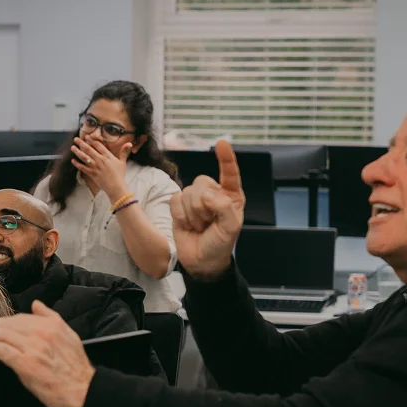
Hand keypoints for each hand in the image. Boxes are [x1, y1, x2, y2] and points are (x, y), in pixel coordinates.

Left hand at [0, 301, 94, 406]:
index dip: (3, 321)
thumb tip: (37, 305)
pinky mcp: (26, 364)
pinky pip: (1, 350)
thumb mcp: (69, 335)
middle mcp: (41, 333)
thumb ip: (51, 318)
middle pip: (7, 324)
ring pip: (1, 335)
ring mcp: (33, 348)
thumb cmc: (76, 368)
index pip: (19, 318)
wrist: (85, 390)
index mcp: (51, 325)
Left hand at [71, 135, 129, 201]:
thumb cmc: (119, 174)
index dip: (91, 140)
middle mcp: (100, 160)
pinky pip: (83, 168)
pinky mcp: (92, 174)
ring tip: (72, 147)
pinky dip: (77, 164)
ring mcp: (95, 167)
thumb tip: (129, 143)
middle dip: (81, 143)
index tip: (86, 136)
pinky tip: (73, 160)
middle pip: (89, 149)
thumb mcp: (123, 162)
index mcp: (107, 156)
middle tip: (76, 139)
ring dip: (77, 152)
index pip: (98, 145)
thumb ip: (124, 152)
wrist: (116, 186)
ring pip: (84, 157)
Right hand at [169, 140, 244, 279]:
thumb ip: (224, 207)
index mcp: (230, 196)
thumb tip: (207, 195)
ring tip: (199, 226)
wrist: (201, 262)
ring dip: (192, 214)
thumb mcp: (231, 227)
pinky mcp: (179, 206)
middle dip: (203, 205)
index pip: (229, 173)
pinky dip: (180, 215)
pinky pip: (175, 200)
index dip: (226, 159)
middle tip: (208, 222)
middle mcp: (213, 194)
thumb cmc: (220, 244)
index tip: (221, 144)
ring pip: (188, 192)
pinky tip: (188, 225)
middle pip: (202, 181)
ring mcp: (195, 199)